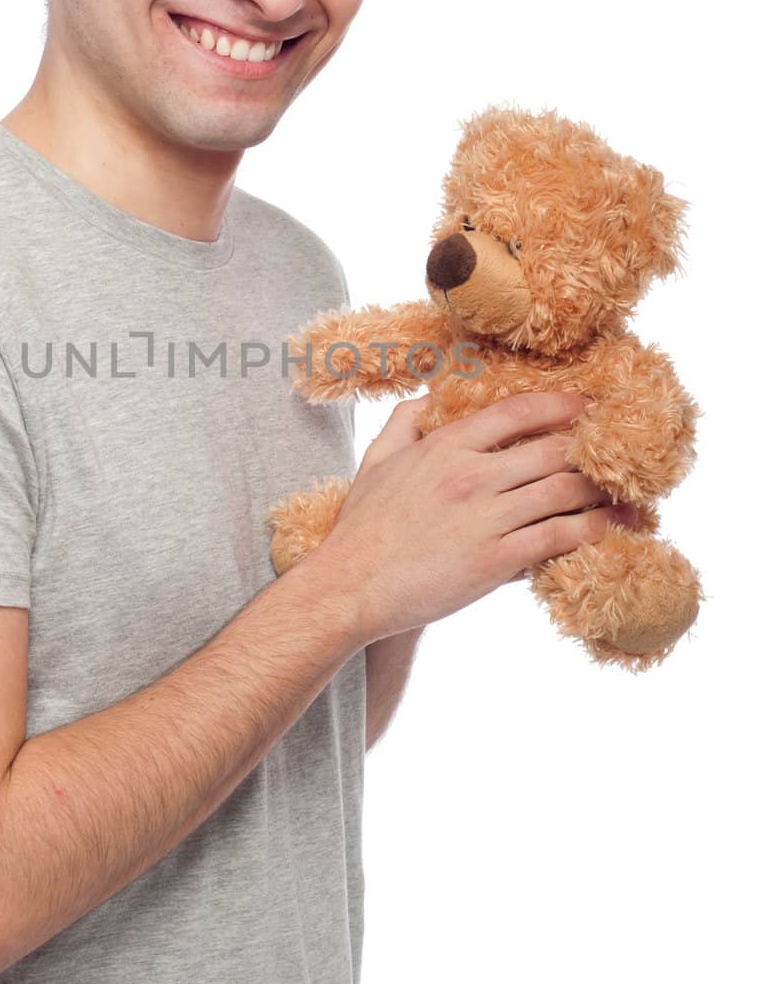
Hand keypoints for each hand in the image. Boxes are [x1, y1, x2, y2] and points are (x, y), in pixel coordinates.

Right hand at [319, 390, 640, 644]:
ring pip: (564, 491)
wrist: (350, 587)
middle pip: (553, 450)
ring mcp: (486, 518)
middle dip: (594, 447)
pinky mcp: (496, 560)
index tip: (588, 405)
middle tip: (623, 449)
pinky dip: (593, 530)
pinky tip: (615, 529)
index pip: (518, 412)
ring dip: (604, 490)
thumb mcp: (376, 460)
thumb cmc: (360, 528)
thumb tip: (430, 396)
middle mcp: (472, 475)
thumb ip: (405, 421)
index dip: (561, 405)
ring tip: (633, 492)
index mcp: (446, 446)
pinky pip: (559, 537)